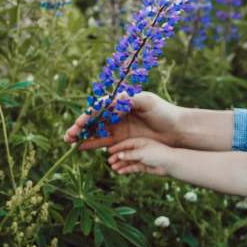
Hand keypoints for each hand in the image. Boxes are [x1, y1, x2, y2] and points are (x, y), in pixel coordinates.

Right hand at [64, 91, 182, 151]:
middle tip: (69, 134)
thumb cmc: (164, 113)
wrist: (177, 131)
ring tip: (69, 140)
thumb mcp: (148, 102)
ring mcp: (119, 127)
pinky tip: (81, 147)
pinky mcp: (122, 139)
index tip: (80, 122)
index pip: (100, 107)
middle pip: (94, 119)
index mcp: (122, 102)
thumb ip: (130, 100)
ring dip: (82, 135)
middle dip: (80, 126)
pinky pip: (103, 141)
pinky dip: (91, 144)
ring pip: (95, 131)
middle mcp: (117, 113)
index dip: (89, 115)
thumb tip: (113, 98)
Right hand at [105, 137, 174, 175]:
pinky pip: (133, 167)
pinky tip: (120, 172)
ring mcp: (143, 158)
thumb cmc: (157, 154)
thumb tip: (118, 155)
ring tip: (113, 168)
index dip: (117, 147)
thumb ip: (129, 154)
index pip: (126, 143)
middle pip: (126, 152)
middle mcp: (141, 149)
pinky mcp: (145, 166)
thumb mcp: (142, 153)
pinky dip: (127, 169)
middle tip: (109, 161)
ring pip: (129, 161)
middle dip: (118, 157)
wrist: (170, 164)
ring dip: (121, 164)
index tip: (109, 151)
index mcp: (141, 142)